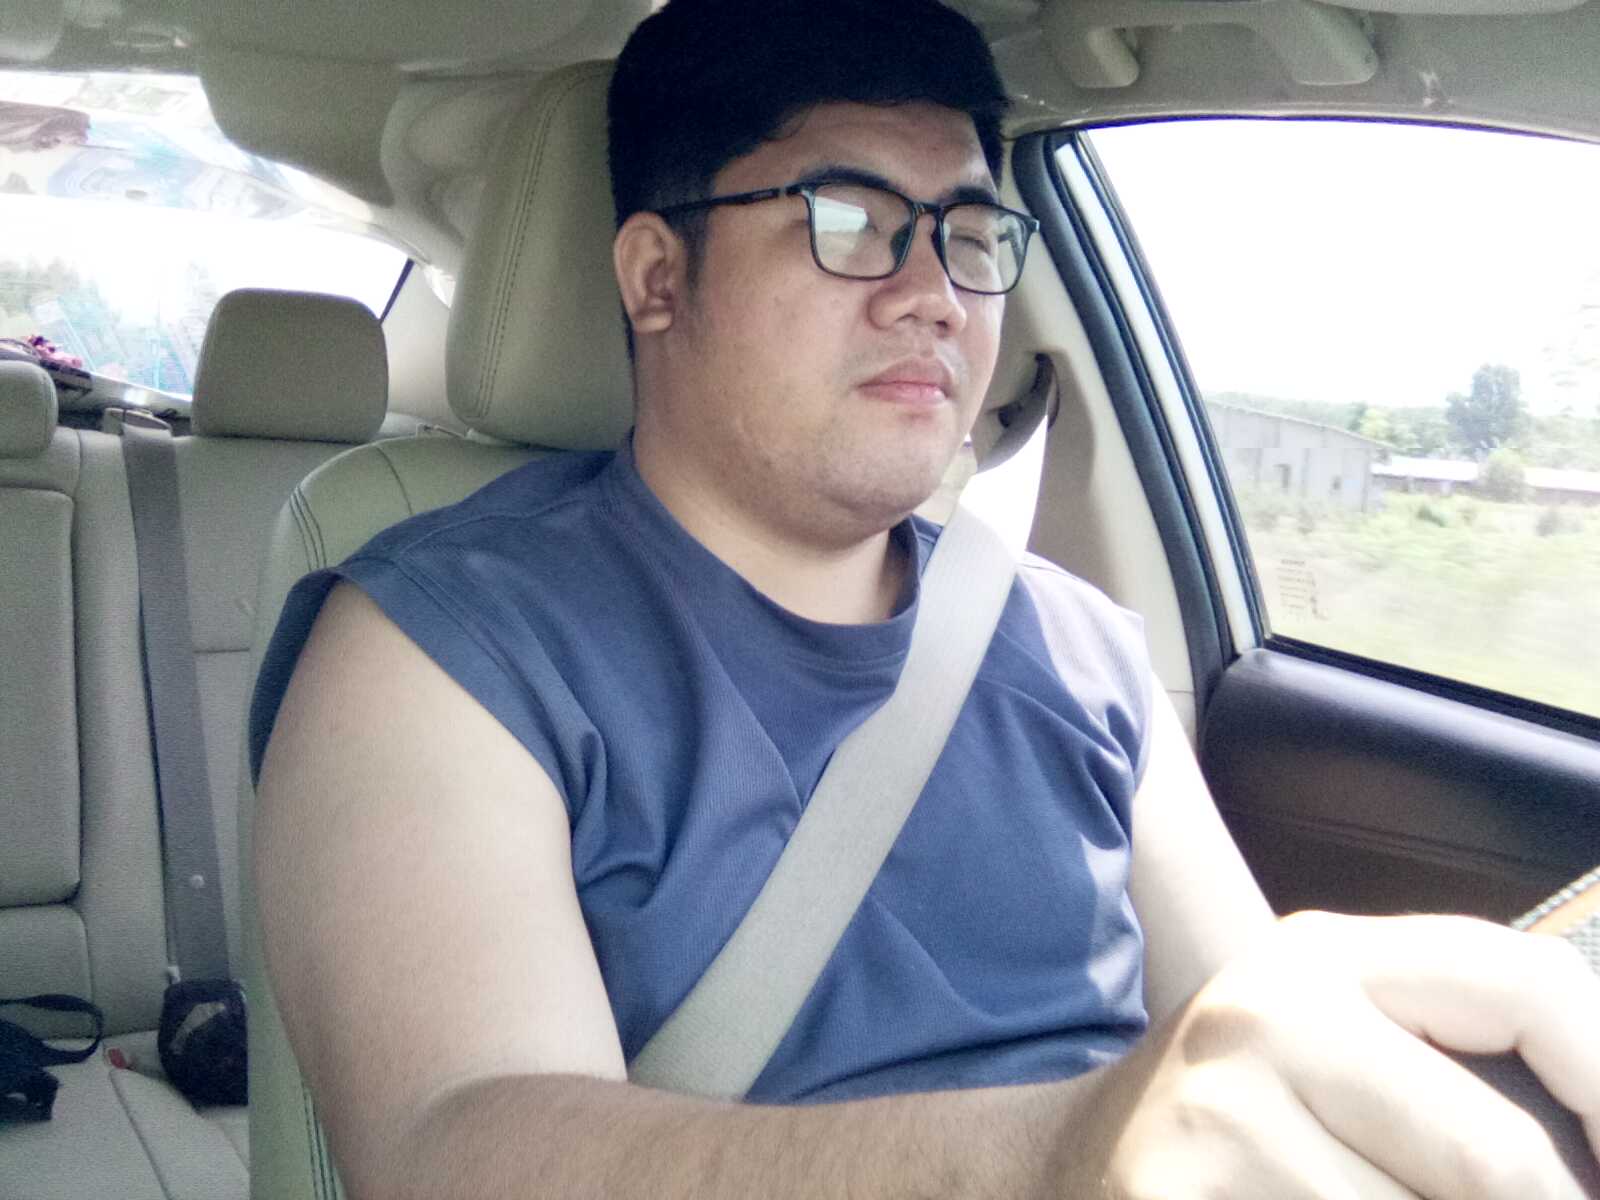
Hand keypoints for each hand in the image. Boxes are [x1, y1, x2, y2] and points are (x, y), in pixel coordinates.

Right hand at [1069, 912, 1599, 1198]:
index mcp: (1323, 955)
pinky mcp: (1179, 1199)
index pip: (1531, 990)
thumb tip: (1585, 1165)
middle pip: (1501, 1162)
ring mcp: (1218, 1117)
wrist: (1060, 1166)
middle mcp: (1267, 1014)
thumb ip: (1454, 1076)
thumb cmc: (1235, 1123)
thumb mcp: (1333, 1052)